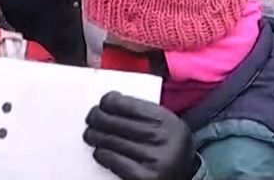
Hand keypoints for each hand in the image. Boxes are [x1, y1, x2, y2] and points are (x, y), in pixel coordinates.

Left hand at [84, 92, 198, 179]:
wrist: (182, 176)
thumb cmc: (169, 147)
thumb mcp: (168, 126)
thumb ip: (147, 115)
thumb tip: (112, 105)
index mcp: (168, 122)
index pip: (132, 106)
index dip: (112, 101)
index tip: (105, 101)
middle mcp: (161, 139)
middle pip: (117, 123)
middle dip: (98, 118)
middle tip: (92, 117)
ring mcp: (151, 159)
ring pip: (111, 141)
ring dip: (96, 136)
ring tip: (91, 134)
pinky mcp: (141, 176)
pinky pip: (112, 160)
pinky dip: (102, 154)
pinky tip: (100, 151)